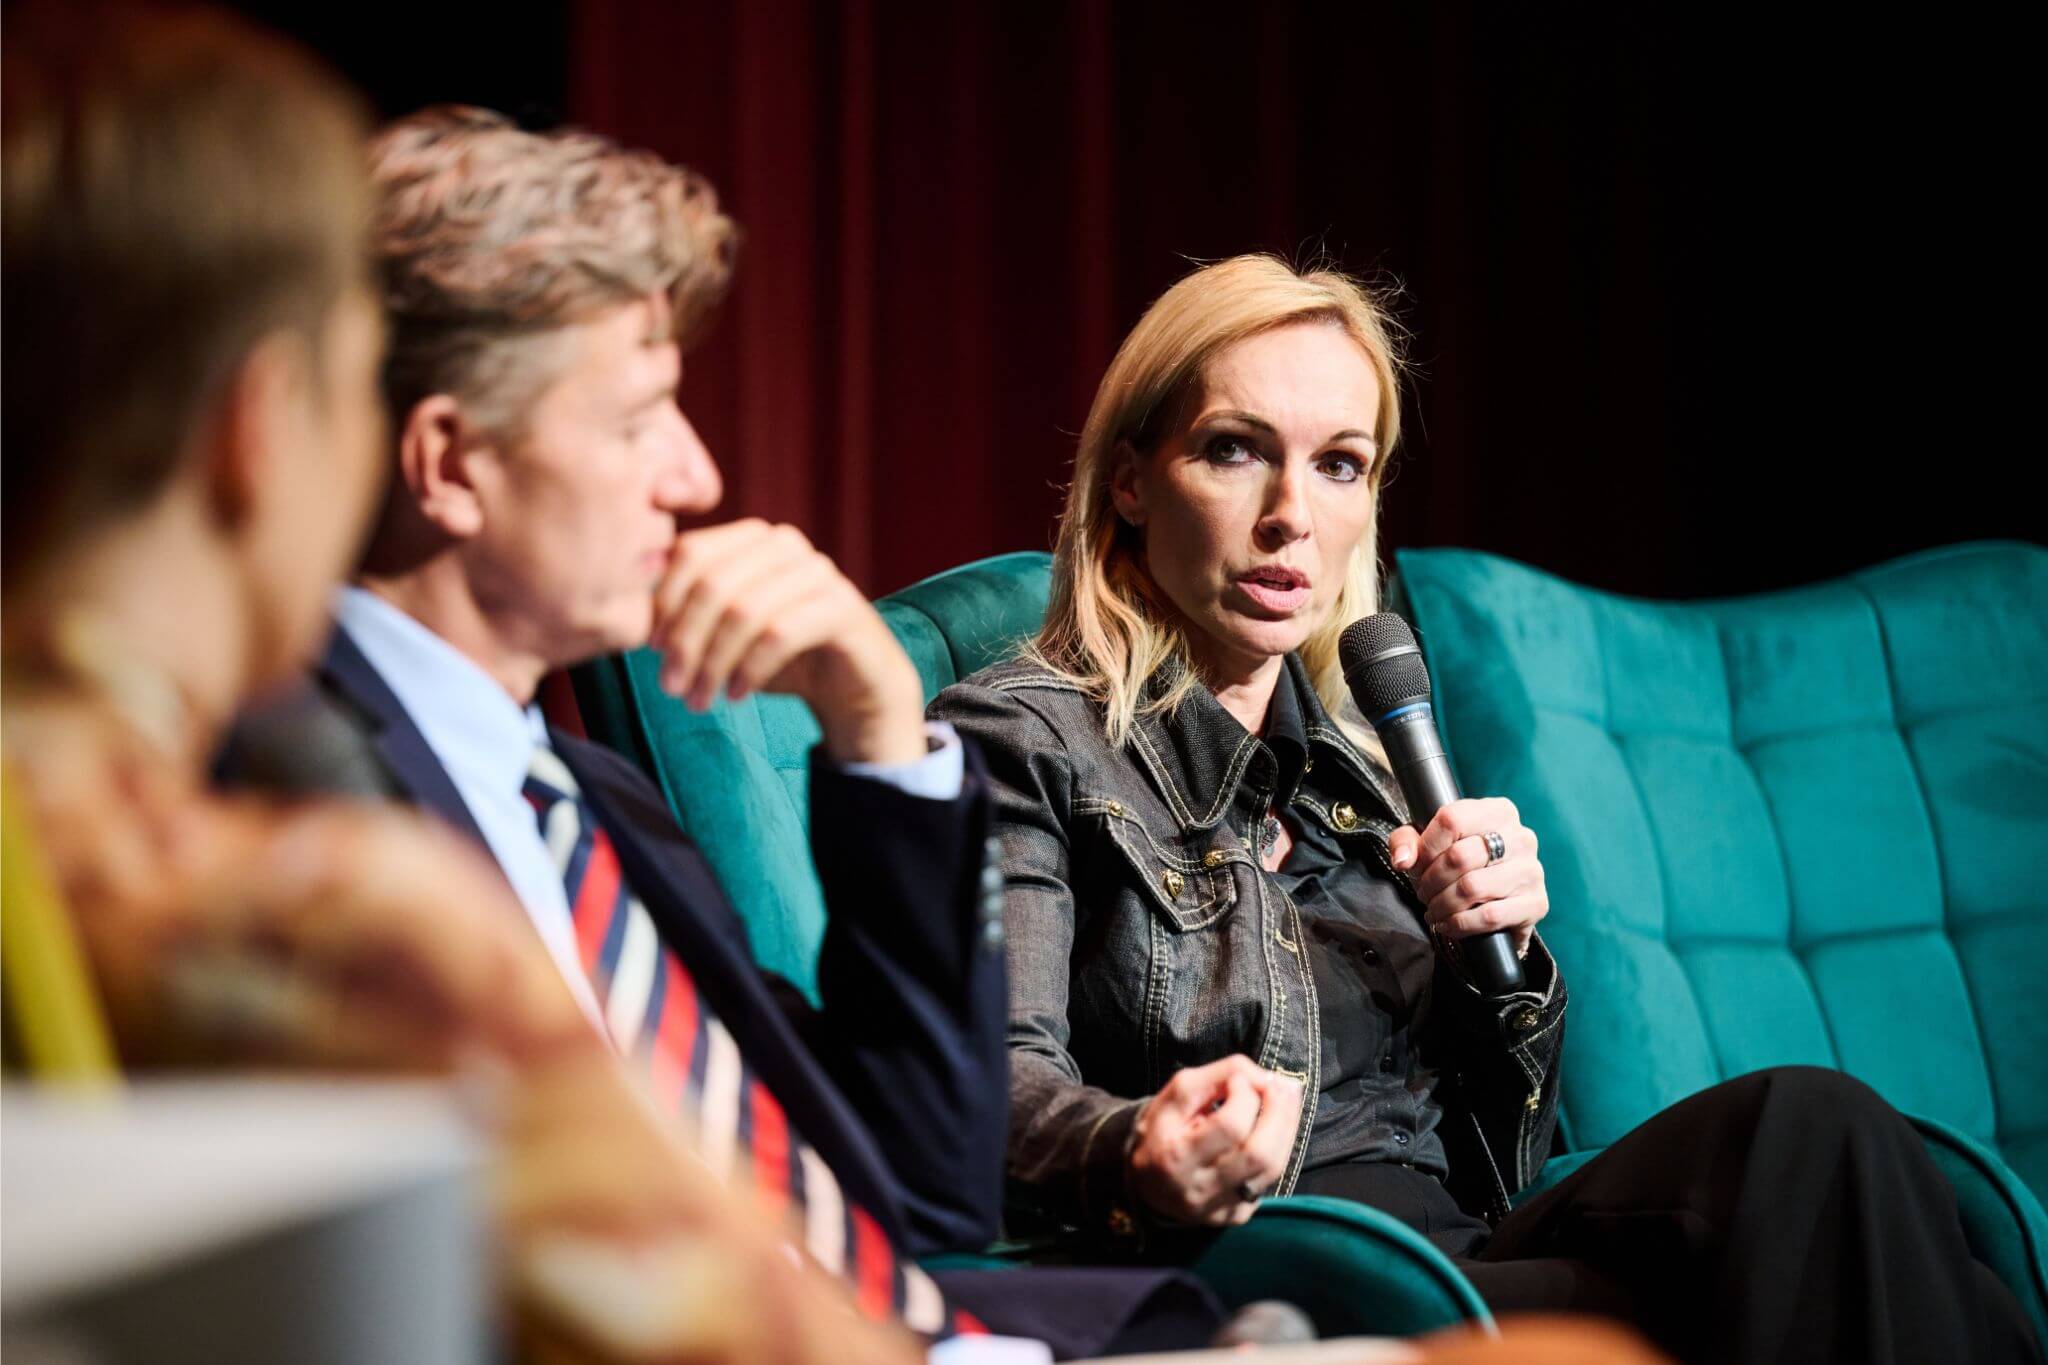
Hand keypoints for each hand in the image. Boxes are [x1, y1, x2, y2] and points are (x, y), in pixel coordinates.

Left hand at [649, 519, 925, 764]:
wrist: (854, 685)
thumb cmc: (781, 656)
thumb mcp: (726, 632)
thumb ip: (688, 615)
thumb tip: (633, 615)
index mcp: (752, 537)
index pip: (690, 553)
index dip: (663, 602)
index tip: (649, 651)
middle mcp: (785, 544)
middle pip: (713, 583)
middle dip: (684, 641)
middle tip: (670, 687)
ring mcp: (818, 573)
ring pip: (743, 610)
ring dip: (713, 663)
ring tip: (699, 701)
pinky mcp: (842, 608)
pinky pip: (780, 633)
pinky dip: (749, 668)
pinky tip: (736, 694)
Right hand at [1128, 1055, 1303, 1225]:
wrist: (1147, 1181)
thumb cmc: (1162, 1131)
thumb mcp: (1176, 1094)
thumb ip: (1219, 1075)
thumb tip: (1264, 1077)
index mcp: (1177, 1157)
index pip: (1230, 1126)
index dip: (1245, 1095)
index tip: (1237, 1079)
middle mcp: (1200, 1190)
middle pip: (1259, 1153)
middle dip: (1280, 1112)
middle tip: (1281, 1085)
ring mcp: (1221, 1208)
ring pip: (1273, 1168)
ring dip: (1288, 1127)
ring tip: (1287, 1099)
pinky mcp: (1237, 1215)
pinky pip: (1271, 1180)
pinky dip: (1279, 1148)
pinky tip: (1274, 1128)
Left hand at [1387, 797, 1547, 955]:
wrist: (1495, 903)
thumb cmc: (1458, 865)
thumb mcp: (1427, 844)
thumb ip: (1406, 841)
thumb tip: (1402, 860)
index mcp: (1498, 811)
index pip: (1451, 819)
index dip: (1426, 847)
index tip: (1417, 865)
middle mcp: (1521, 837)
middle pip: (1459, 856)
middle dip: (1431, 881)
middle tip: (1424, 893)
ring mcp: (1532, 870)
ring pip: (1472, 888)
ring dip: (1443, 904)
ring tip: (1434, 909)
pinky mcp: (1536, 903)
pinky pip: (1490, 916)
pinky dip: (1460, 924)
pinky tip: (1449, 924)